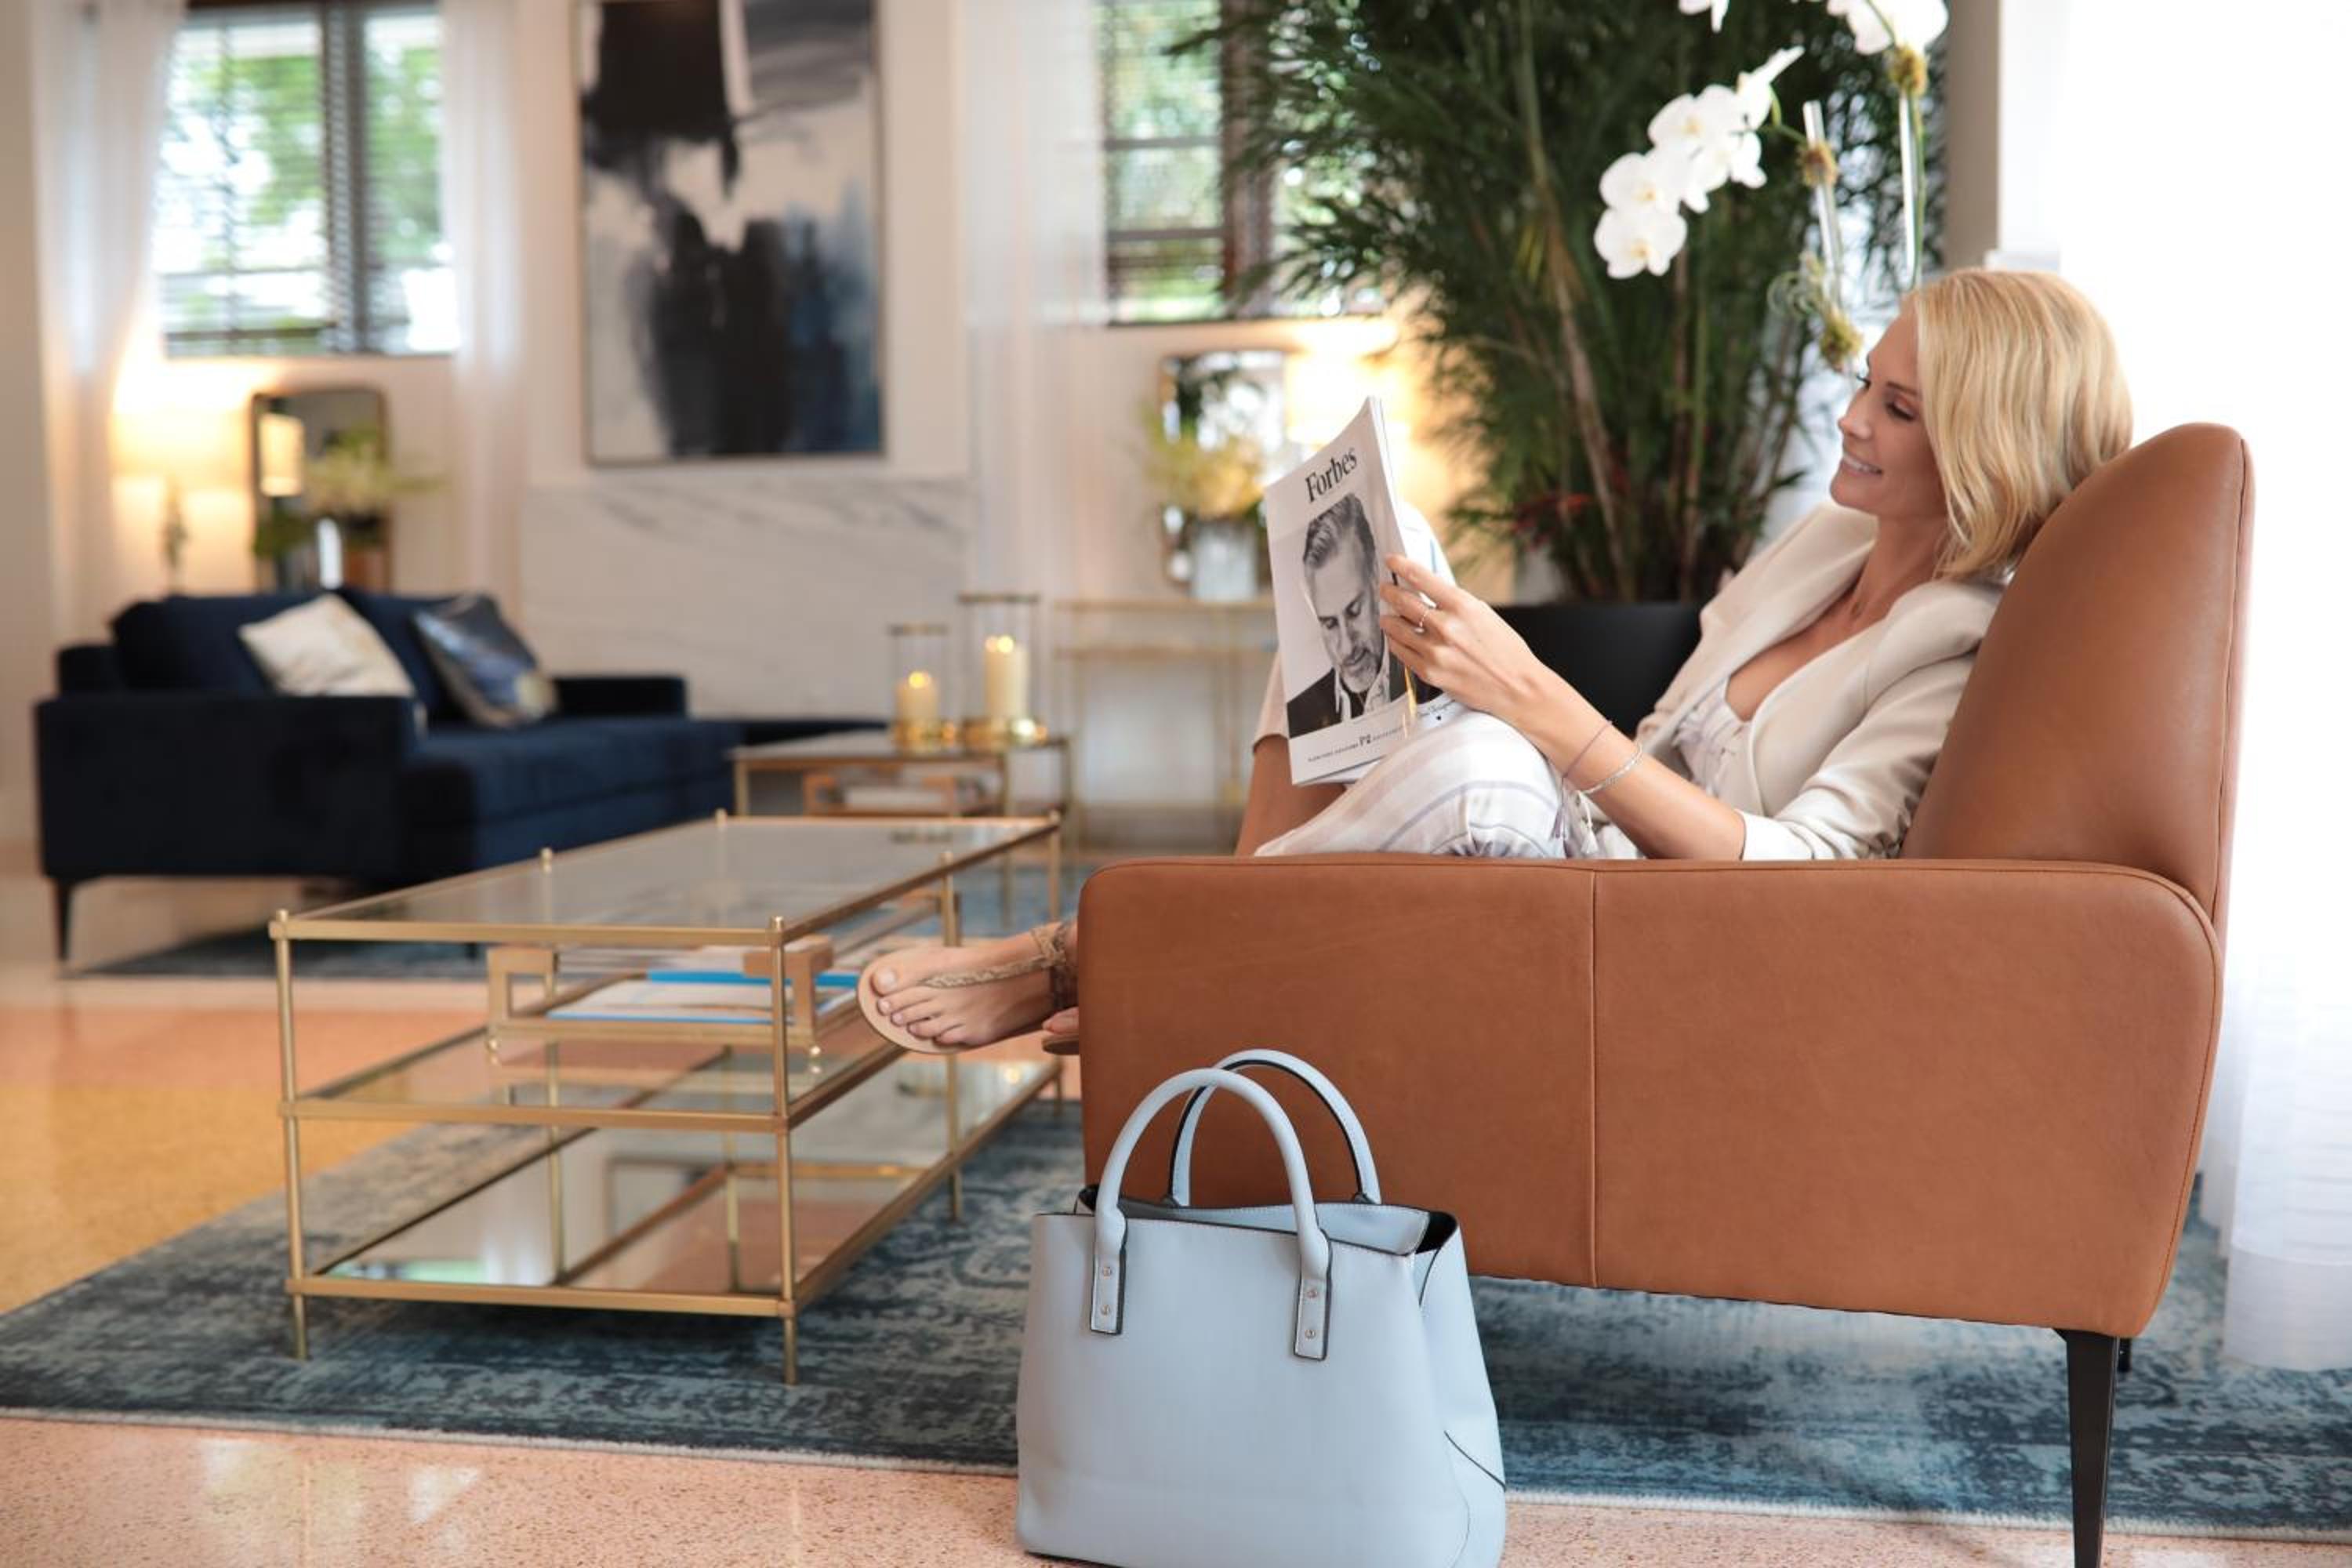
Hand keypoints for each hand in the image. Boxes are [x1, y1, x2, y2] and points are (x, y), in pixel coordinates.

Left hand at [1378, 555, 1563, 728]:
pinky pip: (1401, 652)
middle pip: (1403, 602)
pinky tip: (1396, 638)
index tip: (1392, 561)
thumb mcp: (1484, 615)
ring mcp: (1435, 651)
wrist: (1517, 687)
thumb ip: (1456, 604)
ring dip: (1389, 619)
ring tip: (1387, 616)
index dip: (1402, 566)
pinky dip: (1396, 642)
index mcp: (1463, 606)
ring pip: (1396, 628)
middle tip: (1385, 589)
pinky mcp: (1429, 672)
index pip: (1422, 578)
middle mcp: (1446, 627)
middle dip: (1389, 593)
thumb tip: (1430, 593)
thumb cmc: (1506, 651)